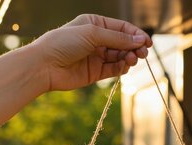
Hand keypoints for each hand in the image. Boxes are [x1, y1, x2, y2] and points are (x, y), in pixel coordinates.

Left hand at [32, 14, 151, 91]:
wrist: (44, 65)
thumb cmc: (63, 43)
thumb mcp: (92, 34)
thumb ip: (117, 38)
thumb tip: (139, 40)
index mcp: (95, 24)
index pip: (121, 28)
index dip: (135, 34)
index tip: (147, 42)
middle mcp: (96, 40)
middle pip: (123, 43)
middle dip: (134, 47)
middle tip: (142, 53)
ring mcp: (96, 57)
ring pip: (119, 57)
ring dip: (128, 57)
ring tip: (132, 59)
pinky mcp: (95, 73)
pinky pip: (113, 69)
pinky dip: (121, 68)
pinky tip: (124, 66)